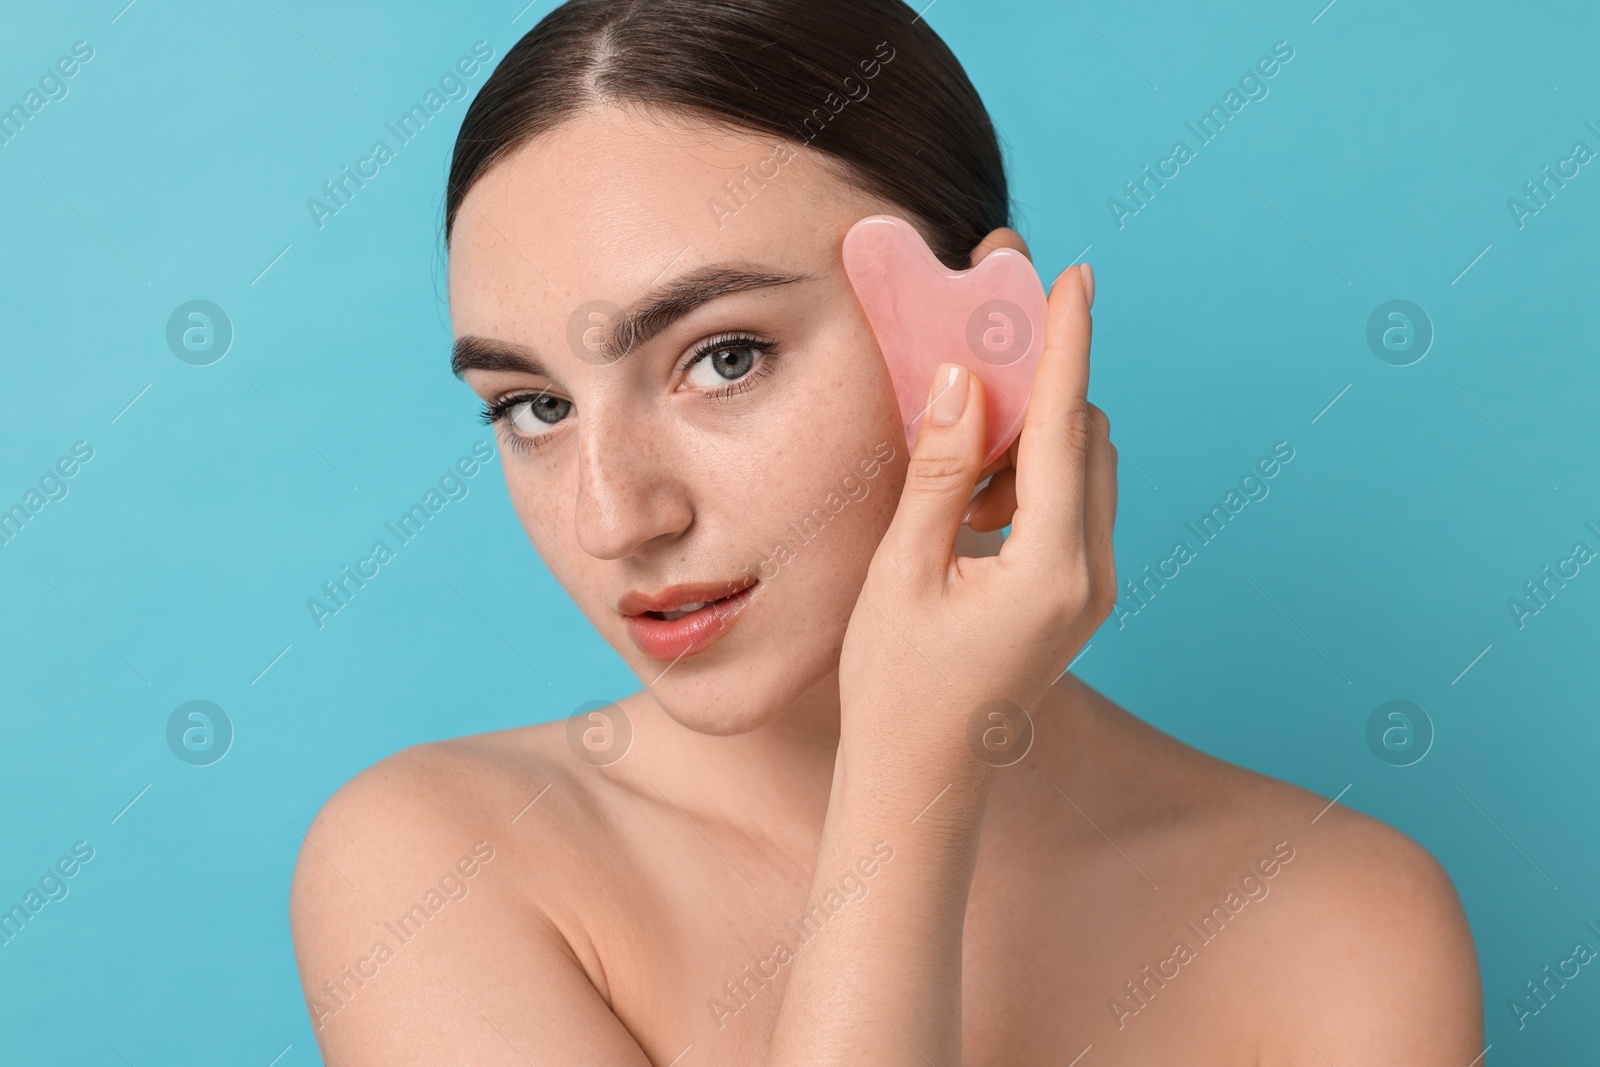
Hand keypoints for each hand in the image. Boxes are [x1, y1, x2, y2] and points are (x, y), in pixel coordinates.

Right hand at [837, 261, 1117, 780]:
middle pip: (1089, 440)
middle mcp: (1092, 576)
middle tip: (972, 356)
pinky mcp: (1077, 598)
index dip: (1066, 343)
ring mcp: (1093, 592)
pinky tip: (969, 504)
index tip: (1072, 274)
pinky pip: (1074, 508)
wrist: (921, 780)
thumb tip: (965, 380)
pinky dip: (1032, 480)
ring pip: (1086, 472)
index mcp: (1052, 569)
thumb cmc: (897, 687)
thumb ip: (942, 471)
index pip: (1068, 428)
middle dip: (1039, 388)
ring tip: (956, 458)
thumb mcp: (904, 571)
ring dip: (1033, 439)